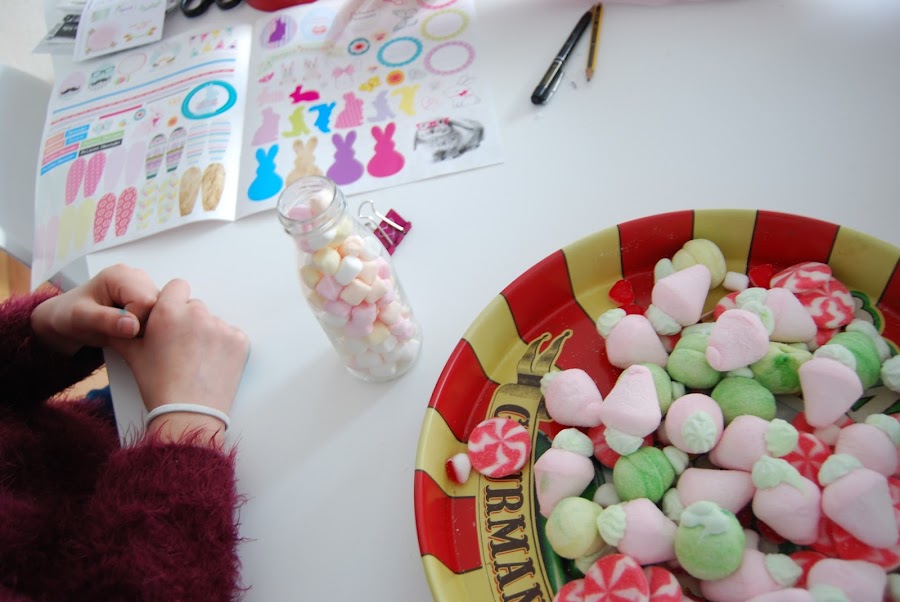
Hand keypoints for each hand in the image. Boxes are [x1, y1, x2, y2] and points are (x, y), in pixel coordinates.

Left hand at [31, 264, 157, 355]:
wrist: (65, 321)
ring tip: (123, 328)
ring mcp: (145, 287)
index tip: (116, 328)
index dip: (136, 321)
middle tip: (119, 329)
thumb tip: (133, 326)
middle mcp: (137, 277)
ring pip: (163, 312)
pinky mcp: (149, 299)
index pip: (147, 301)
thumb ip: (105, 321)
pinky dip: (148, 327)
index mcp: (120, 274)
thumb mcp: (80, 319)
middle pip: (159, 305)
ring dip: (146, 327)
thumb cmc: (70, 315)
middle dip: (143, 324)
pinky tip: (131, 328)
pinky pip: (161, 316)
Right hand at [110, 279, 249, 444]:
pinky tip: (211, 364)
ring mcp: (221, 327)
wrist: (189, 414)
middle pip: (195, 306)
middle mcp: (198, 314)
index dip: (172, 302)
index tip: (170, 320)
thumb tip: (121, 321)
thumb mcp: (133, 355)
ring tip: (196, 360)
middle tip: (181, 346)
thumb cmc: (160, 386)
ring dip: (206, 334)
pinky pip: (231, 335)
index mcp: (169, 311)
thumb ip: (126, 331)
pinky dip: (224, 346)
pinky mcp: (240, 341)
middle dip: (188, 321)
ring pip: (213, 322)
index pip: (177, 286)